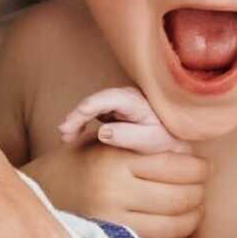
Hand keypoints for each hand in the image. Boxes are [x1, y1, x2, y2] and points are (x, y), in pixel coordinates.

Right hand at [25, 142, 206, 237]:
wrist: (37, 194)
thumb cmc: (81, 163)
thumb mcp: (108, 143)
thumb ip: (146, 146)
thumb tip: (197, 158)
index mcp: (116, 159)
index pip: (178, 167)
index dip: (200, 169)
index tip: (204, 168)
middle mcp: (113, 190)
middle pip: (181, 197)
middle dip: (200, 194)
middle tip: (201, 190)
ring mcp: (112, 221)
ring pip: (175, 224)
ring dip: (193, 217)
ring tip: (192, 208)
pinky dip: (174, 235)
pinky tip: (175, 226)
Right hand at [58, 87, 188, 153]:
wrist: (173, 138)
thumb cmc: (164, 139)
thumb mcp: (150, 140)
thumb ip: (129, 136)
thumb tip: (102, 132)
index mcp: (135, 101)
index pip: (108, 98)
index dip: (88, 108)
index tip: (73, 121)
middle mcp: (124, 97)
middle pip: (95, 101)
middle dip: (76, 116)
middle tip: (63, 134)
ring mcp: (117, 102)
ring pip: (91, 106)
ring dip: (76, 120)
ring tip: (66, 137)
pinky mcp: (112, 110)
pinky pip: (92, 113)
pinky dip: (80, 122)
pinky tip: (73, 136)